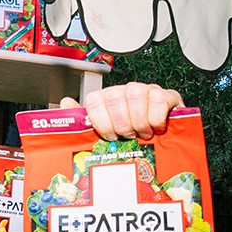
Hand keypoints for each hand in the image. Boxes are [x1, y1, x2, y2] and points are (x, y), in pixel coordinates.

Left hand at [60, 82, 183, 140]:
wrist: (161, 140)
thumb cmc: (131, 137)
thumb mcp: (105, 134)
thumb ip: (82, 120)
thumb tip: (65, 103)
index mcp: (106, 99)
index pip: (94, 99)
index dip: (101, 121)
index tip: (109, 136)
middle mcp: (124, 91)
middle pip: (114, 96)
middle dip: (120, 123)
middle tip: (127, 136)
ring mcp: (145, 91)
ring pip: (135, 94)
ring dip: (138, 121)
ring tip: (142, 133)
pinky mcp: (166, 95)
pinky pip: (158, 98)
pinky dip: (156, 118)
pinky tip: (156, 128)